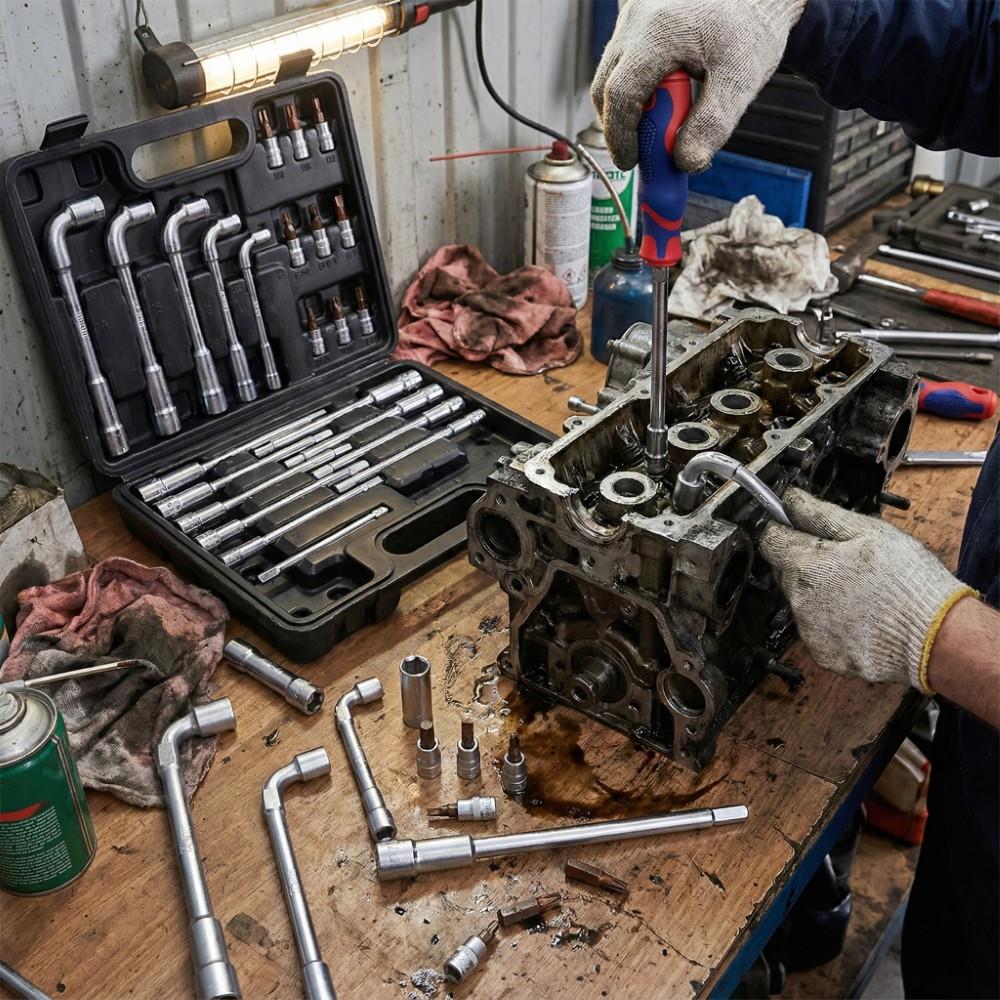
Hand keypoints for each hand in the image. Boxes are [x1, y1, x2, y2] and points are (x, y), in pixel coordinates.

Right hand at [591, 0, 807, 171]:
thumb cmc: (753, 24)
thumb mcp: (740, 79)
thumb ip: (713, 124)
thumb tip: (686, 163)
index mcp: (657, 32)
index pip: (620, 95)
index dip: (621, 137)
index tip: (632, 162)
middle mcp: (637, 20)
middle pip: (606, 87)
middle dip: (620, 125)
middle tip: (642, 151)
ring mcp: (633, 16)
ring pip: (612, 74)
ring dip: (631, 106)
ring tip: (665, 119)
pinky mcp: (638, 19)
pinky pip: (624, 61)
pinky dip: (639, 86)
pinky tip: (667, 94)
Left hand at [759, 489, 975, 693]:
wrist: (936, 636)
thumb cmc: (907, 580)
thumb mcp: (868, 532)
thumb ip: (821, 514)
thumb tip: (791, 500)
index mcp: (805, 566)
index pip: (771, 540)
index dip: (784, 529)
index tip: (798, 526)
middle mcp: (798, 601)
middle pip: (786, 571)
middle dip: (807, 562)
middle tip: (846, 561)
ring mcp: (809, 631)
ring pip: (802, 601)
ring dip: (820, 593)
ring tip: (861, 592)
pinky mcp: (823, 654)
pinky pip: (818, 631)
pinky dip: (834, 622)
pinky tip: (862, 617)